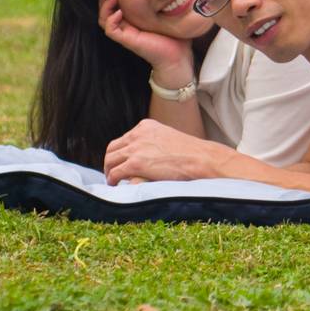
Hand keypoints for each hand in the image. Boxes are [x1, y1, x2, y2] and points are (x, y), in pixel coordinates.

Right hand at [98, 0, 192, 75]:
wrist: (178, 57)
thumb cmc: (176, 37)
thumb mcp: (169, 15)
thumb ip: (167, 2)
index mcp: (134, 20)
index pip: (116, 6)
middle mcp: (127, 27)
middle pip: (106, 11)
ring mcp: (126, 34)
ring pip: (104, 20)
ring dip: (105, 7)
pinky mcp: (128, 41)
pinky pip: (110, 31)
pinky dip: (111, 20)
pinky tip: (119, 11)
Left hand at [103, 119, 227, 184]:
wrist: (200, 158)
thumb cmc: (190, 152)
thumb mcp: (168, 137)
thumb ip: (153, 142)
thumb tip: (144, 155)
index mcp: (146, 126)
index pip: (124, 138)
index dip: (121, 152)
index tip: (122, 161)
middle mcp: (138, 134)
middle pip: (113, 148)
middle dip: (111, 161)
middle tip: (113, 171)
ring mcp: (135, 148)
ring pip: (110, 160)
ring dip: (109, 171)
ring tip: (113, 179)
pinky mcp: (135, 164)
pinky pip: (115, 173)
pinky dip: (112, 180)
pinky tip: (115, 184)